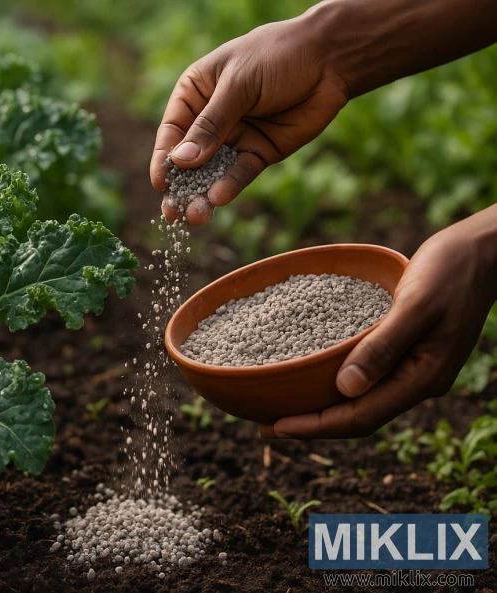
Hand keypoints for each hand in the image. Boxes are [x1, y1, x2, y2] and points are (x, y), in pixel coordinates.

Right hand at [150, 14, 348, 224]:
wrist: (330, 59)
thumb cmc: (277, 56)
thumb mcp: (238, 85)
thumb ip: (211, 124)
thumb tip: (182, 161)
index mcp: (196, 93)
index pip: (172, 131)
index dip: (164, 158)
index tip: (160, 183)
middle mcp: (210, 119)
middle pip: (189, 158)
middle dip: (181, 185)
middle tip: (172, 213)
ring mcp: (235, 137)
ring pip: (212, 171)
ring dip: (203, 194)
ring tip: (196, 216)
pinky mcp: (259, 152)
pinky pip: (240, 173)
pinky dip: (230, 186)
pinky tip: (220, 197)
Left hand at [260, 205, 496, 438]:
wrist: (482, 252)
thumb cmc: (452, 271)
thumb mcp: (415, 305)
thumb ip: (383, 346)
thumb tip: (345, 388)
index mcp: (422, 378)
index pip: (360, 417)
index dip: (315, 426)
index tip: (274, 427)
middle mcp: (417, 381)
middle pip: (357, 417)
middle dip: (311, 425)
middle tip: (264, 425)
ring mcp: (413, 368)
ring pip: (361, 400)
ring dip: (321, 407)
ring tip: (280, 406)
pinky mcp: (406, 351)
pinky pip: (365, 377)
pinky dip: (335, 383)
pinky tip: (311, 374)